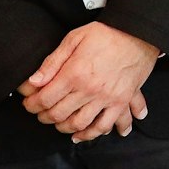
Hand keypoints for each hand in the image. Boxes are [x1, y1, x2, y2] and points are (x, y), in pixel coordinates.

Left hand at [18, 23, 159, 141]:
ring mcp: (107, 97)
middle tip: (41, 114)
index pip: (44, 99)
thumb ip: (52, 62)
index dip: (32, 105)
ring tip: (60, 124)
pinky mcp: (122, 100)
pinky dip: (93, 134)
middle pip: (59, 115)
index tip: (29, 103)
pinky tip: (84, 134)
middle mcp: (89, 89)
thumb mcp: (74, 38)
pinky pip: (106, 125)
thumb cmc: (107, 33)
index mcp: (75, 73)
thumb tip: (32, 82)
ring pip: (80, 124)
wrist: (139, 33)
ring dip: (65, 128)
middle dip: (45, 117)